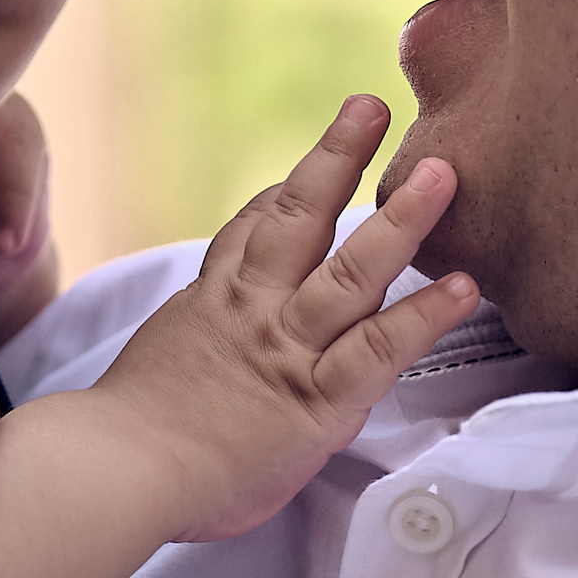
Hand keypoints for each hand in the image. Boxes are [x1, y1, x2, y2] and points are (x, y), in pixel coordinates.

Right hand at [94, 94, 477, 542]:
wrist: (114, 470)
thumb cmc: (121, 441)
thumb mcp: (155, 365)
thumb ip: (192, 347)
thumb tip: (205, 354)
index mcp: (212, 303)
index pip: (250, 230)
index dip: (284, 191)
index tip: (315, 166)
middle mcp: (254, 310)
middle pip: (300, 217)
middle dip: (337, 157)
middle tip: (371, 106)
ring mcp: (289, 347)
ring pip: (351, 269)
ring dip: (401, 218)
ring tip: (442, 173)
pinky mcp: (320, 398)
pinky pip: (380, 347)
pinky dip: (423, 315)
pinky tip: (463, 287)